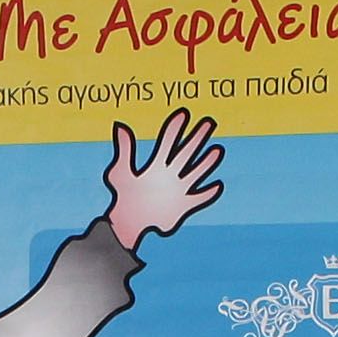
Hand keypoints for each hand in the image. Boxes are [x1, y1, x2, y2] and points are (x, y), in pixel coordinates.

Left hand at [102, 107, 225, 248]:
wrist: (128, 223)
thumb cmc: (123, 196)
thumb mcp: (120, 172)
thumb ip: (124, 150)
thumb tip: (120, 126)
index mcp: (156, 165)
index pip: (168, 142)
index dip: (175, 128)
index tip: (183, 113)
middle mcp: (170, 174)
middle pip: (186, 152)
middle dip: (196, 138)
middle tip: (207, 122)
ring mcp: (178, 189)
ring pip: (196, 172)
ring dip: (206, 162)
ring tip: (216, 150)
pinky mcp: (183, 205)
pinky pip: (199, 198)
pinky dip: (208, 193)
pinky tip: (217, 185)